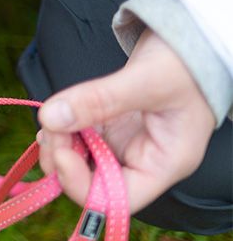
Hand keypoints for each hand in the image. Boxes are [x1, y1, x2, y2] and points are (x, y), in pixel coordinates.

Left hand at [37, 29, 215, 212]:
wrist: (189, 41)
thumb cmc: (185, 63)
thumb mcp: (146, 79)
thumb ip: (99, 99)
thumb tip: (51, 118)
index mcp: (163, 163)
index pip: (118, 200)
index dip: (82, 185)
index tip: (61, 152)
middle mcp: (142, 161)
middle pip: (92, 183)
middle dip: (63, 160)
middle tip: (49, 128)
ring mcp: (123, 144)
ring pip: (79, 162)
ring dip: (57, 145)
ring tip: (52, 117)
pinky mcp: (109, 128)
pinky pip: (77, 139)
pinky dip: (61, 131)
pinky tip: (55, 114)